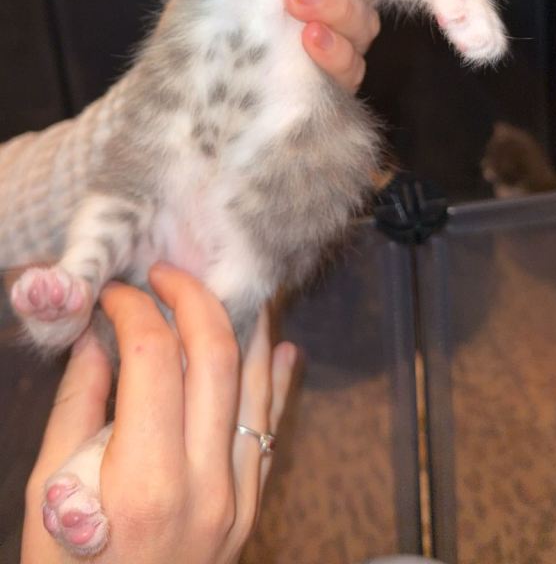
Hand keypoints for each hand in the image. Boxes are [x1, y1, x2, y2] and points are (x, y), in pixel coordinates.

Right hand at [22, 265, 295, 563]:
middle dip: (193, 298)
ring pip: (256, 386)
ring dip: (247, 327)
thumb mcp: (50, 487)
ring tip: (231, 285)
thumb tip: (97, 333)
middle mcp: (203, 483)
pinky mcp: (248, 510)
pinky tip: (277, 349)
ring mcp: (236, 498)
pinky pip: (270, 431)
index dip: (134, 308)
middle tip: (167, 274)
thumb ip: (79, 402)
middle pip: (215, 357)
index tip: (116, 293)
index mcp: (144, 477)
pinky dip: (275, 384)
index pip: (155, 355)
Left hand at [173, 0, 380, 92]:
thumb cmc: (198, 21)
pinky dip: (335, 52)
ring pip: (363, 25)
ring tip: (295, 3)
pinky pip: (352, 69)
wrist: (180, 84)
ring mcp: (334, 49)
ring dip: (335, 9)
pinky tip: (310, 40)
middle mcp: (330, 11)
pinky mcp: (331, 87)